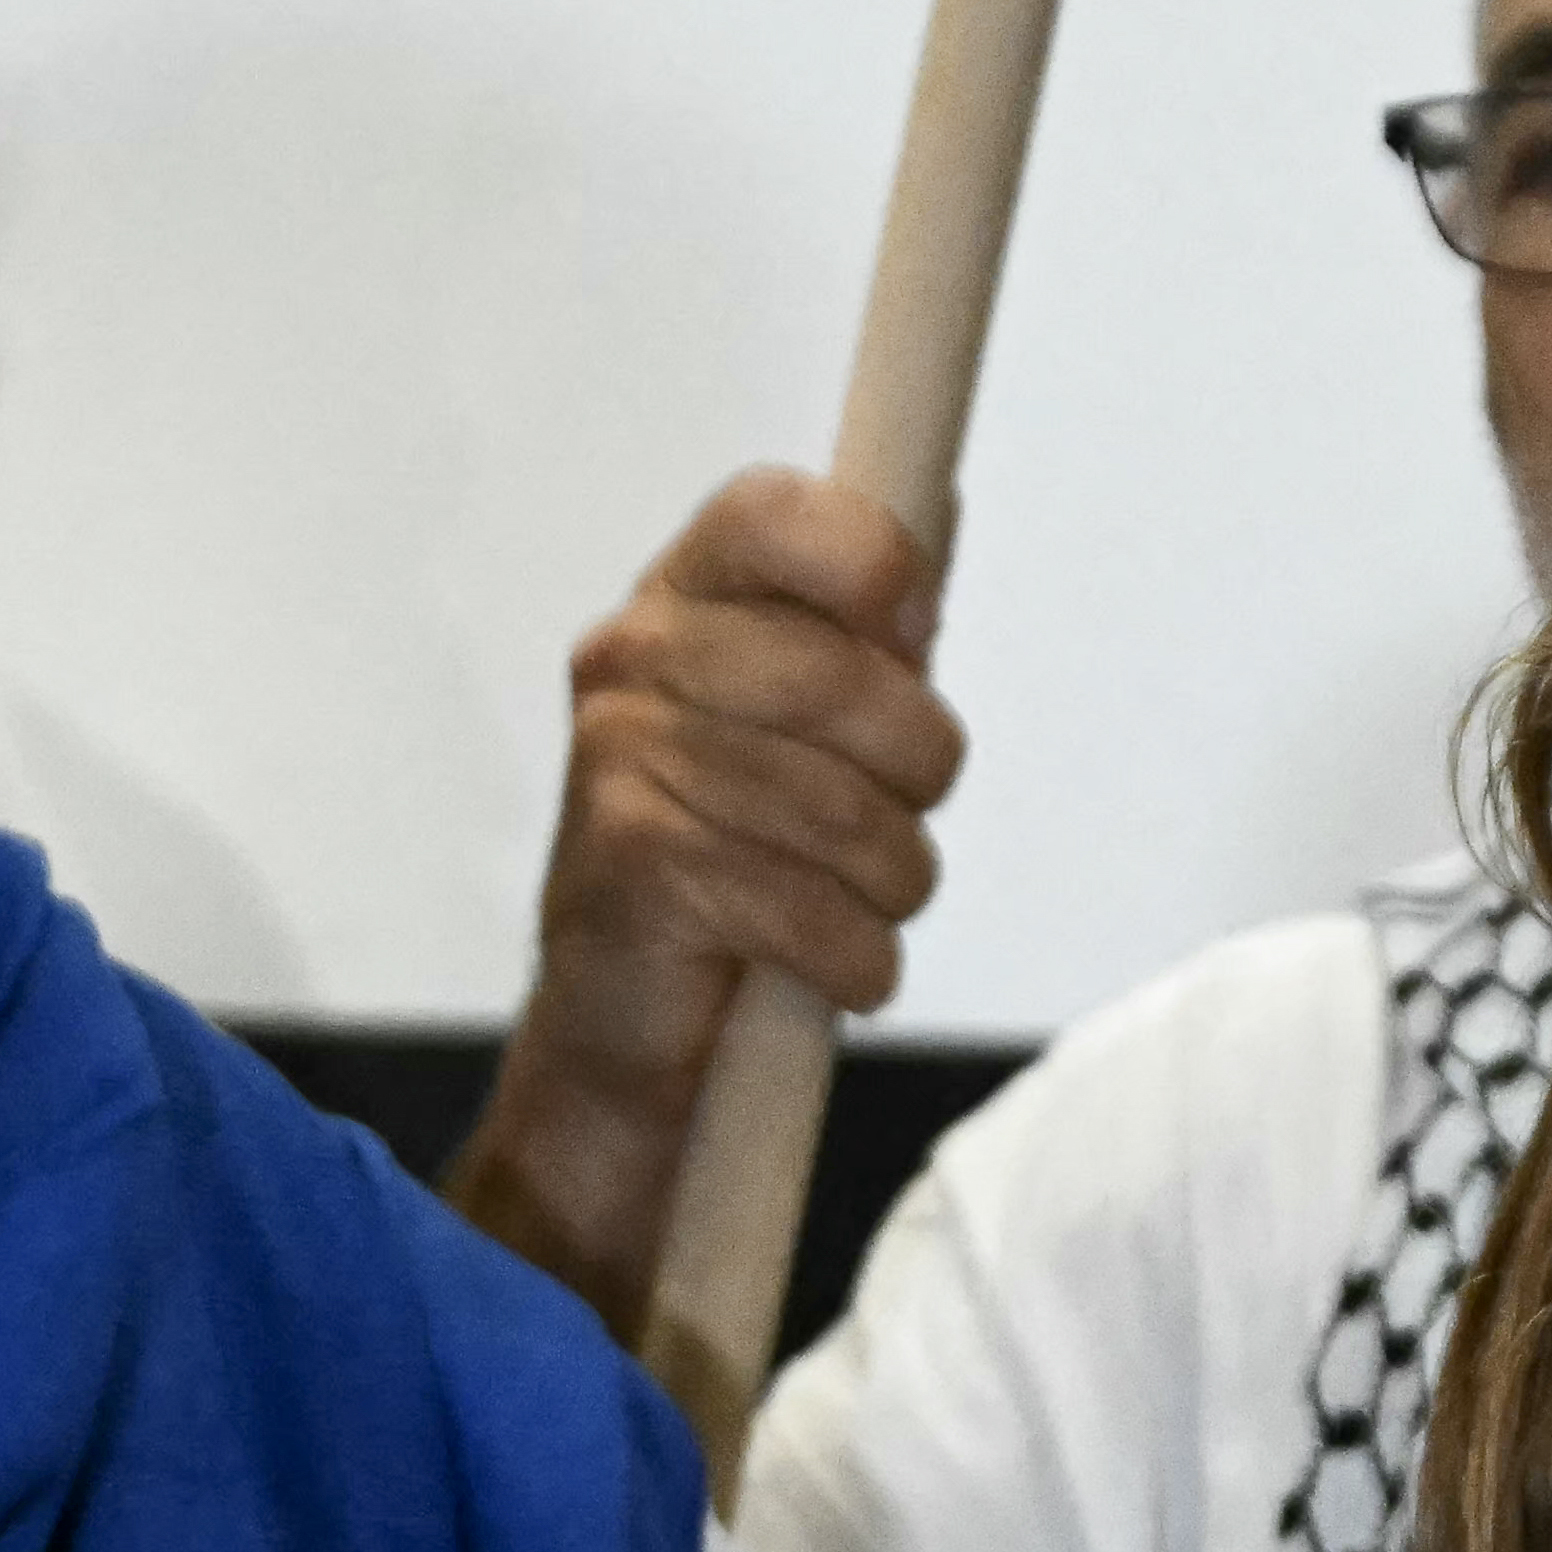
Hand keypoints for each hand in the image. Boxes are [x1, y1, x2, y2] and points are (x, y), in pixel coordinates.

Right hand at [450, 472, 962, 1320]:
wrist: (621, 1041)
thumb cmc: (736, 871)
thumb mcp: (802, 738)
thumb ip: (862, 636)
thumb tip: (934, 510)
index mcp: (680, 600)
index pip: (773, 514)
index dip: (870, 562)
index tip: (916, 630)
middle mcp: (631, 661)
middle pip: (850, 682)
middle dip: (917, 777)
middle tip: (893, 825)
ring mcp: (617, 761)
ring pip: (848, 811)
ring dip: (892, 887)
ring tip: (860, 908)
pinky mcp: (631, 868)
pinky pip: (812, 908)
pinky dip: (856, 960)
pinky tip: (831, 969)